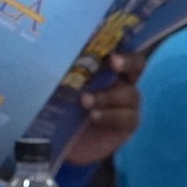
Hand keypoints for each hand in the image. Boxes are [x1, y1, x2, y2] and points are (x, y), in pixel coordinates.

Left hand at [63, 52, 143, 166]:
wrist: (56, 142)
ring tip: (85, 100)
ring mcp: (126, 104)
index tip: (107, 45)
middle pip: (136, 65)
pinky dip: (110, 115)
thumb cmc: (55, 105)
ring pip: (130, 94)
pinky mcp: (126, 125)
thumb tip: (49, 51)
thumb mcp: (54, 85)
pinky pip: (127, 117)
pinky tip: (93, 116)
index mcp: (103, 66)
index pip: (119, 48)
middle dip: (127, 62)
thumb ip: (58, 70)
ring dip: (108, 95)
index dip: (117, 43)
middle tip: (113, 62)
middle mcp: (119, 81)